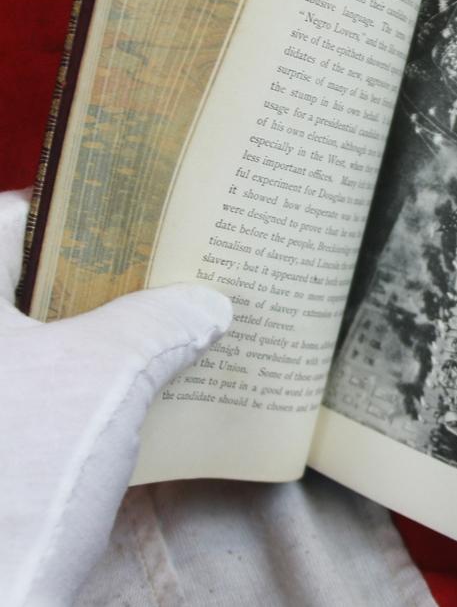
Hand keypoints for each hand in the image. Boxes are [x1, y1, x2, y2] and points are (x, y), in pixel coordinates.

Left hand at [0, 190, 231, 605]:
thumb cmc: (22, 472)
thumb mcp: (106, 376)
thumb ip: (160, 322)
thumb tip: (207, 302)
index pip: (19, 221)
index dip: (85, 212)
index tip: (143, 217)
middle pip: (30, 282)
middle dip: (103, 275)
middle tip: (166, 267)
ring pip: (38, 338)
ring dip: (99, 330)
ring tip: (166, 320)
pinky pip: (39, 386)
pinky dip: (84, 378)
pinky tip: (140, 384)